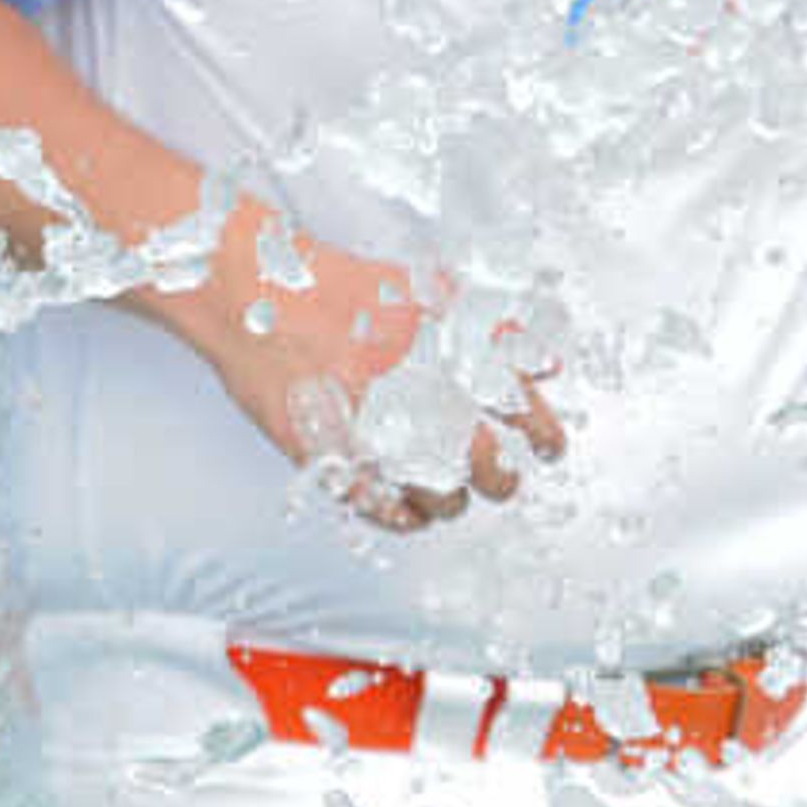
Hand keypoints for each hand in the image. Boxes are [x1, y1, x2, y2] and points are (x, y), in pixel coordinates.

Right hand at [148, 205, 565, 533]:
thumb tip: (548, 362)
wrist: (258, 292)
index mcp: (452, 355)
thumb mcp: (430, 291)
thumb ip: (495, 325)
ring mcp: (379, 435)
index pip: (524, 409)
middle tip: (499, 477)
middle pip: (492, 467)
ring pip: (443, 498)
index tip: (548, 447)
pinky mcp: (334, 462)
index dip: (545, 435)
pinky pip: (384, 511)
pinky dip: (402, 516)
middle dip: (502, 478)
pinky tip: (405, 509)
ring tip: (446, 491)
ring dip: (450, 499)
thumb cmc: (337, 289)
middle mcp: (421, 398)